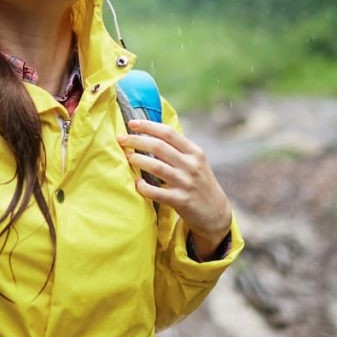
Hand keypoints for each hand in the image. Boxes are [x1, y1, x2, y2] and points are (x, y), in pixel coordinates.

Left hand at [118, 119, 231, 256]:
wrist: (215, 213)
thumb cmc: (199, 183)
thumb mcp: (196, 162)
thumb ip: (178, 149)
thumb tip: (151, 132)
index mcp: (194, 152)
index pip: (168, 133)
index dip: (148, 126)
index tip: (131, 123)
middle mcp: (191, 165)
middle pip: (159, 147)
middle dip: (136, 140)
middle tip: (121, 139)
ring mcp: (186, 183)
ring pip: (156, 167)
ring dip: (138, 160)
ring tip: (127, 158)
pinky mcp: (181, 201)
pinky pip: (156, 192)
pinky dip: (143, 187)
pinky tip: (136, 183)